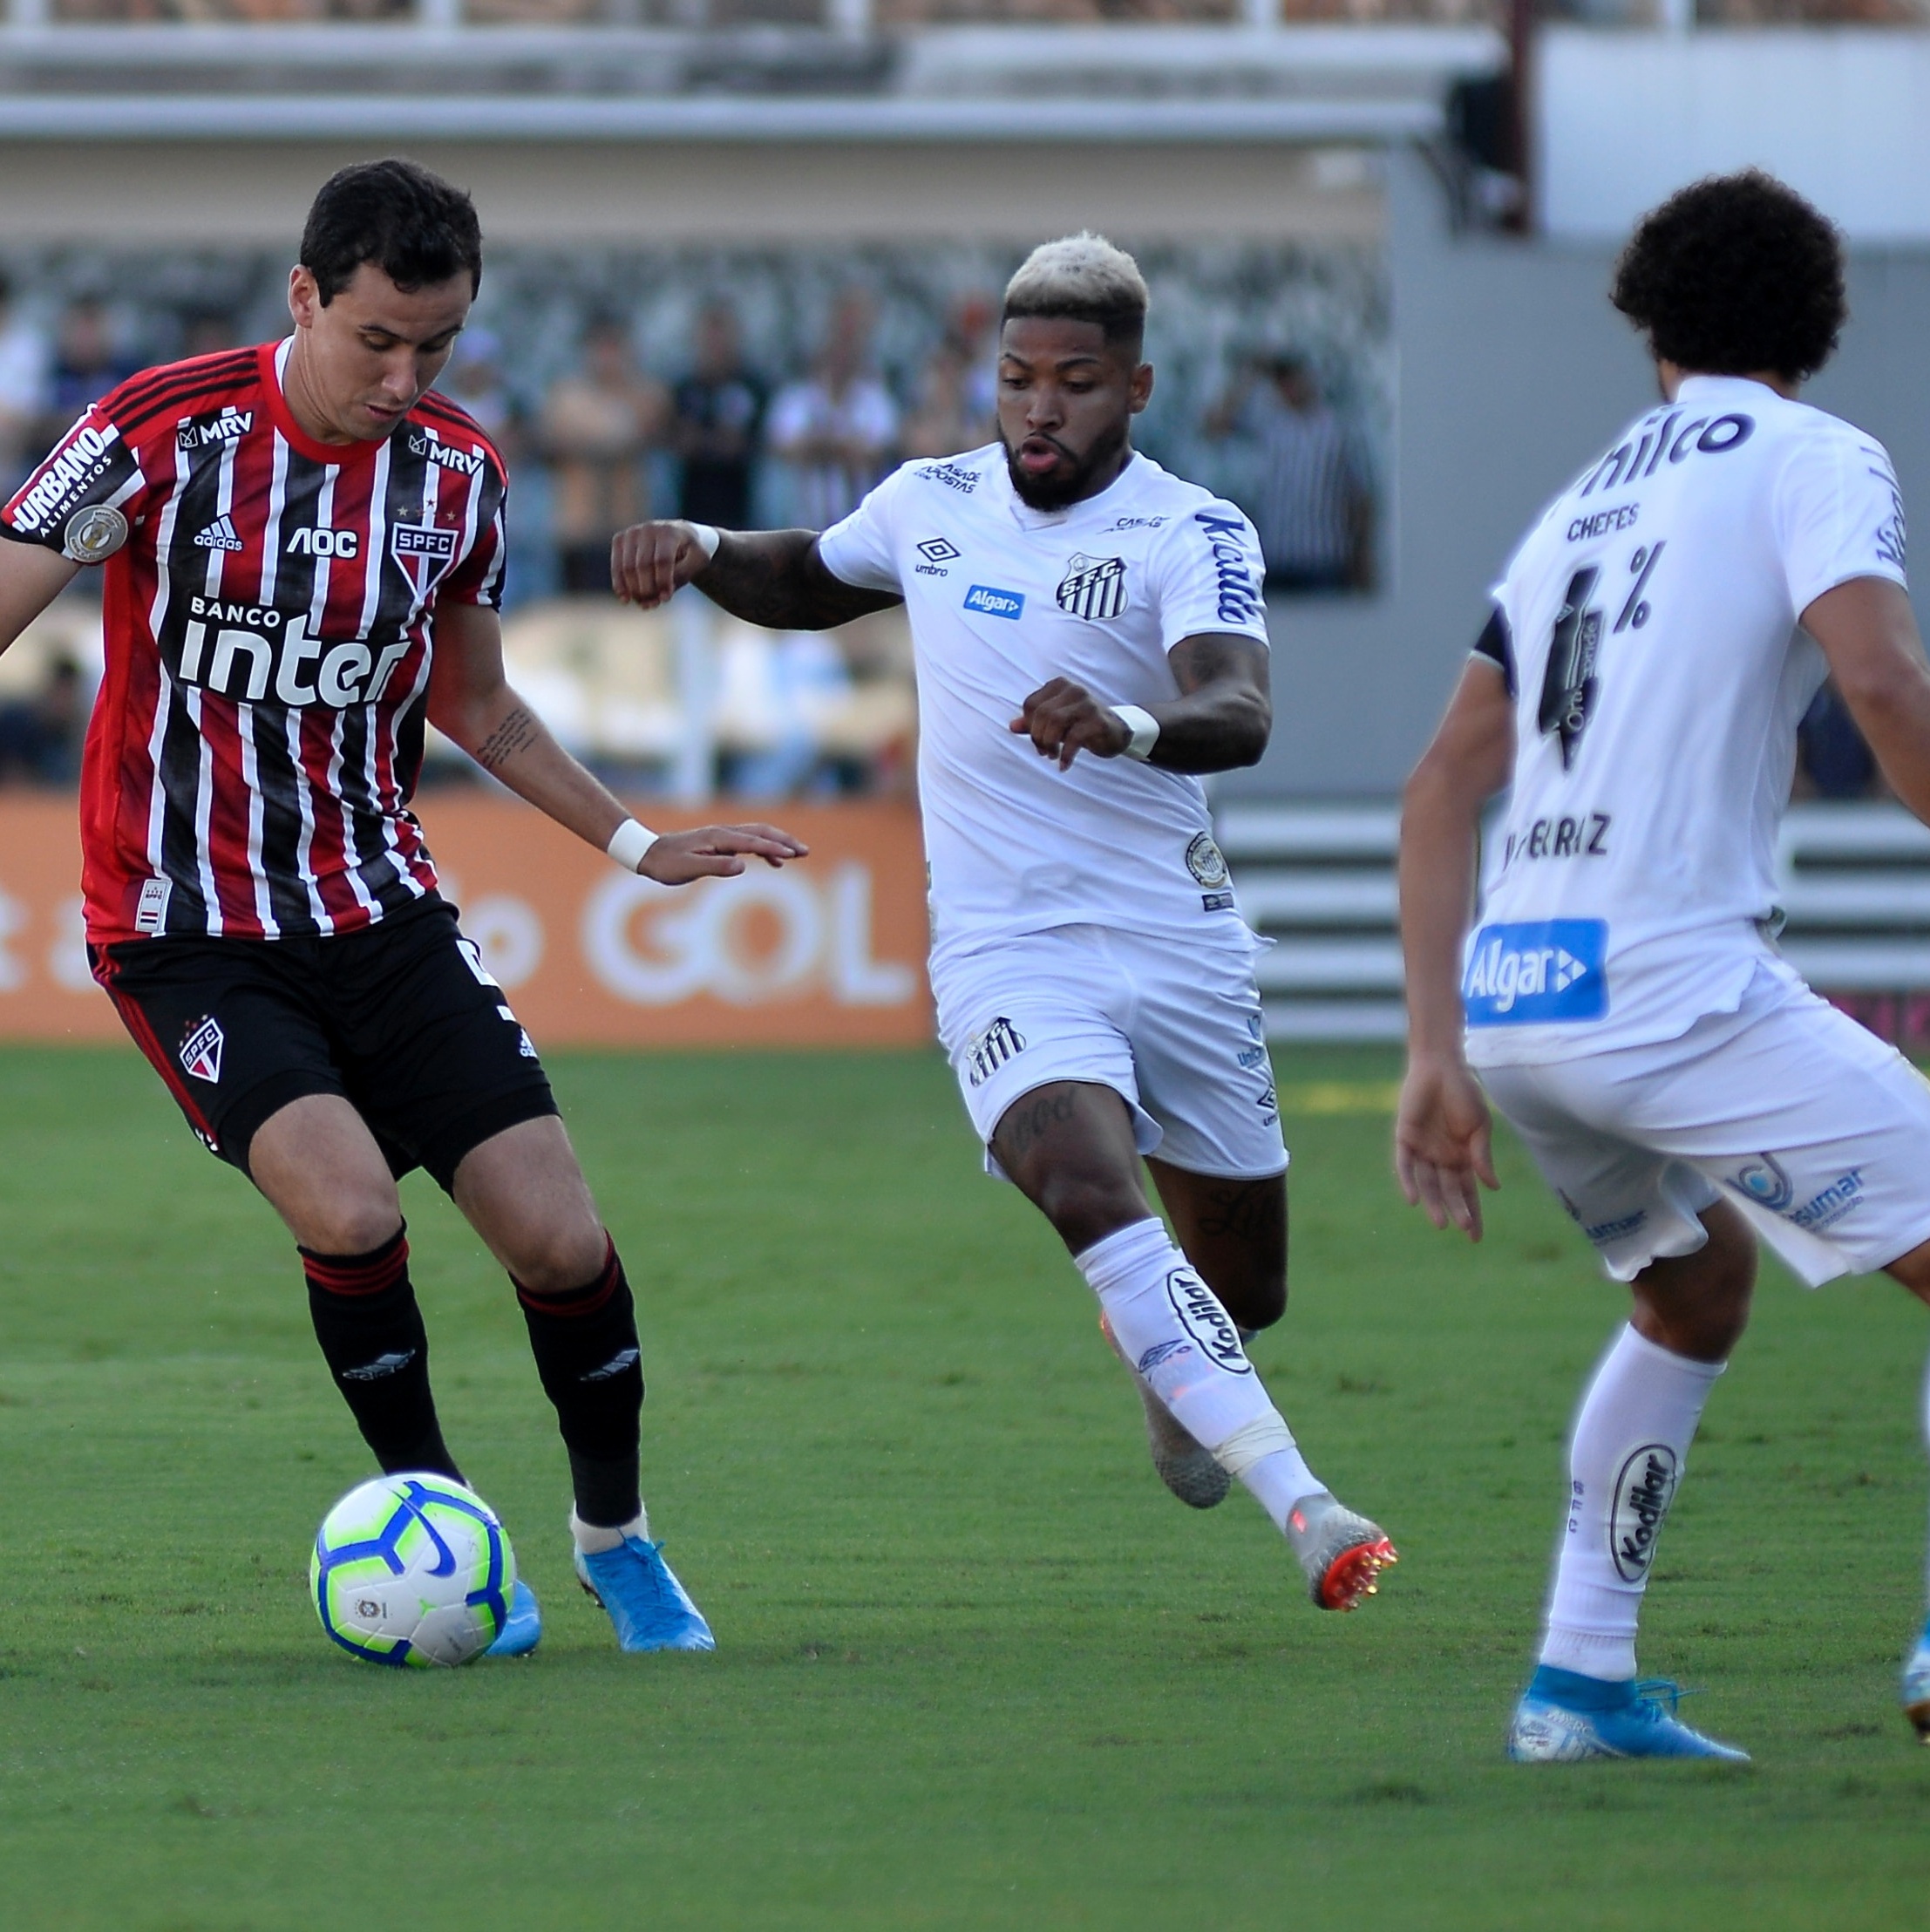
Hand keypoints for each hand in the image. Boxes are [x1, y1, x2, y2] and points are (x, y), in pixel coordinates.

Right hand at [610, 521, 713, 609]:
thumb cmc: (691, 554)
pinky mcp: (620, 539)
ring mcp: (632, 533)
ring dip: (634, 590)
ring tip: (645, 604)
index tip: (666, 599)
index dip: (662, 582)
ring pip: (627, 567)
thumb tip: (659, 595)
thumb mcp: (695, 564)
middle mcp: (648, 528)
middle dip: (648, 589)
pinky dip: (620, 584)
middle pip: (643, 565)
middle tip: (655, 603)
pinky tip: (625, 600)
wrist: (680, 536)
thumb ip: (681, 576)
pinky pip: (617, 565)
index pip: (662, 560)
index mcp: (669, 532)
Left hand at [636, 823, 808, 885]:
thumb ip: (717, 867)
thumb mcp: (689, 869)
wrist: (649, 853)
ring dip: (777, 842)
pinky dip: (764, 848)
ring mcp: (722, 836)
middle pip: (761, 831)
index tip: (794, 854)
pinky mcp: (719, 842)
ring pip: (757, 834)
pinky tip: (772, 861)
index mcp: (719, 838)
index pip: (754, 842)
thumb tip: (743, 866)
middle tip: (805, 851)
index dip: (775, 847)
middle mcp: (724, 833)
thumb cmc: (667, 864)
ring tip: (796, 854)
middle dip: (784, 840)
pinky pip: (748, 841)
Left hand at [1009, 678, 1131, 769]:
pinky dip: (1065, 755)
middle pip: (1042, 713)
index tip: (1037, 741)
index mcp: (1059, 685)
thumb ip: (1033, 723)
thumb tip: (1012, 726)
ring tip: (1052, 756)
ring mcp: (1087, 704)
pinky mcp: (1097, 721)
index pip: (1030, 704)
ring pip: (1055, 721)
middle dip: (1038, 737)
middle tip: (1044, 752)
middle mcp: (1073, 690)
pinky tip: (1063, 765)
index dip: (1029, 726)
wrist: (1115, 732)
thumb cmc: (1080, 725)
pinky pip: (1073, 738)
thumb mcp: (1055, 723)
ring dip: (1049, 744)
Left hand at [1394, 1051, 1499, 1239]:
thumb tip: (1493, 1187)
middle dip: (1456, 1210)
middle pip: (1448, 1191)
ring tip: (1440, 1222)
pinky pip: (1405, 1165)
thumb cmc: (1464, 1094)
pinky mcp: (1405, 1138)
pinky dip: (1408, 1181)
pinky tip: (1413, 1199)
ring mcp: (1423, 1150)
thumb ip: (1481, 1156)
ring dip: (1433, 1202)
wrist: (1441, 1067)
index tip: (1475, 1237)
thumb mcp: (1479, 1127)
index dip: (1472, 1213)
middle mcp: (1442, 1158)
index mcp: (1463, 1158)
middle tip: (1462, 1228)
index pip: (1468, 1192)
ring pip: (1426, 1183)